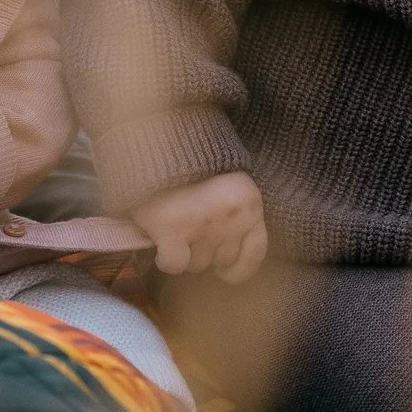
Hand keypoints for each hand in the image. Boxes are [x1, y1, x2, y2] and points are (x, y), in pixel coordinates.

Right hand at [132, 171, 266, 283]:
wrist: (156, 141)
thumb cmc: (191, 165)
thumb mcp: (228, 184)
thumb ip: (236, 215)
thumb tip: (232, 259)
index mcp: (250, 202)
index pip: (255, 252)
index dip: (239, 267)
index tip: (224, 270)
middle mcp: (231, 215)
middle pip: (221, 260)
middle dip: (204, 251)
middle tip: (189, 228)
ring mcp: (203, 224)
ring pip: (197, 264)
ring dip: (184, 252)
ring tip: (175, 225)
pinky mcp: (173, 230)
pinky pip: (175, 264)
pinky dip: (166, 259)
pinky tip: (160, 243)